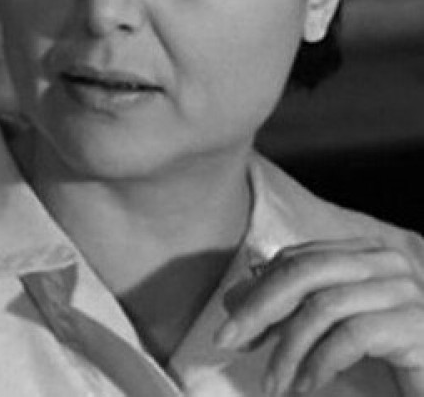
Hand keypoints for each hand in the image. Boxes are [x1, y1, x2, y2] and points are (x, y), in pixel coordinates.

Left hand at [215, 237, 423, 395]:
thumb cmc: (388, 353)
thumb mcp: (333, 326)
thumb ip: (293, 308)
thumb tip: (234, 300)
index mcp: (363, 251)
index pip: (298, 259)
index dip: (258, 290)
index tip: (229, 326)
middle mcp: (385, 260)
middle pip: (305, 272)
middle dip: (260, 308)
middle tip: (229, 341)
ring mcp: (404, 289)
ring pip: (325, 306)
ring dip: (288, 349)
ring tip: (272, 384)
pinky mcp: (416, 324)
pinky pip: (353, 336)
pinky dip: (321, 363)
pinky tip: (305, 386)